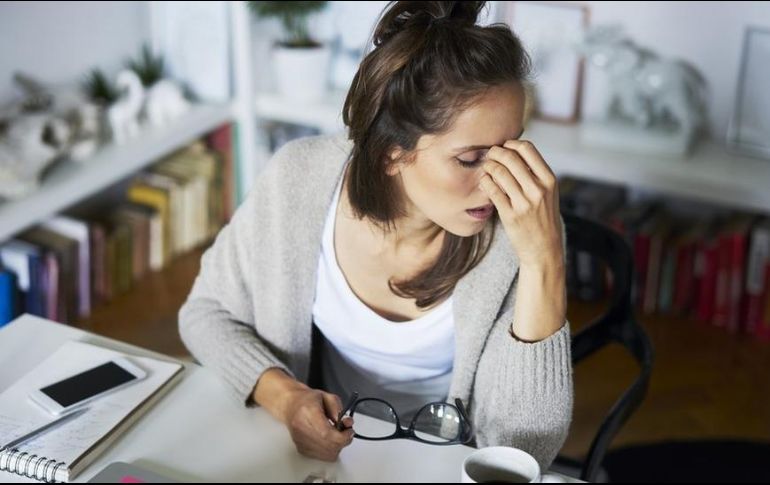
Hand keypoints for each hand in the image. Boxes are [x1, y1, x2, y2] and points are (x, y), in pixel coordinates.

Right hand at [282, 386, 354, 460]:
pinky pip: (322, 457)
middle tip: (346, 432)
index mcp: (308, 412)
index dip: (342, 436)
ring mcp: (300, 441)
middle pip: (328, 446)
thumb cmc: (307, 400)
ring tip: (337, 435)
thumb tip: (347, 423)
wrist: (290, 406)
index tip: (349, 431)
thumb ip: (338, 409)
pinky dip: (330, 451)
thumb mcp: (327, 397)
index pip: (326, 434)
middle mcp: (301, 429)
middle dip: (343, 441)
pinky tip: (329, 440)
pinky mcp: (301, 449)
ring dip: (337, 447)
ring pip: (327, 454)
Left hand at [478, 140, 563, 268]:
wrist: (544, 249)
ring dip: (488, 166)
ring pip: (499, 172)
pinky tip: (484, 182)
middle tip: (489, 155)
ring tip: (486, 167)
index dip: (511, 144)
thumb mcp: (548, 192)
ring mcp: (524, 203)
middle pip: (511, 157)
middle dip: (495, 152)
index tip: (504, 147)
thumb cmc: (543, 217)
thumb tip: (514, 149)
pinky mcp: (511, 215)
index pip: (527, 149)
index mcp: (549, 180)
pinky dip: (485, 182)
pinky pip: (492, 190)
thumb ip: (535, 173)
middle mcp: (538, 190)